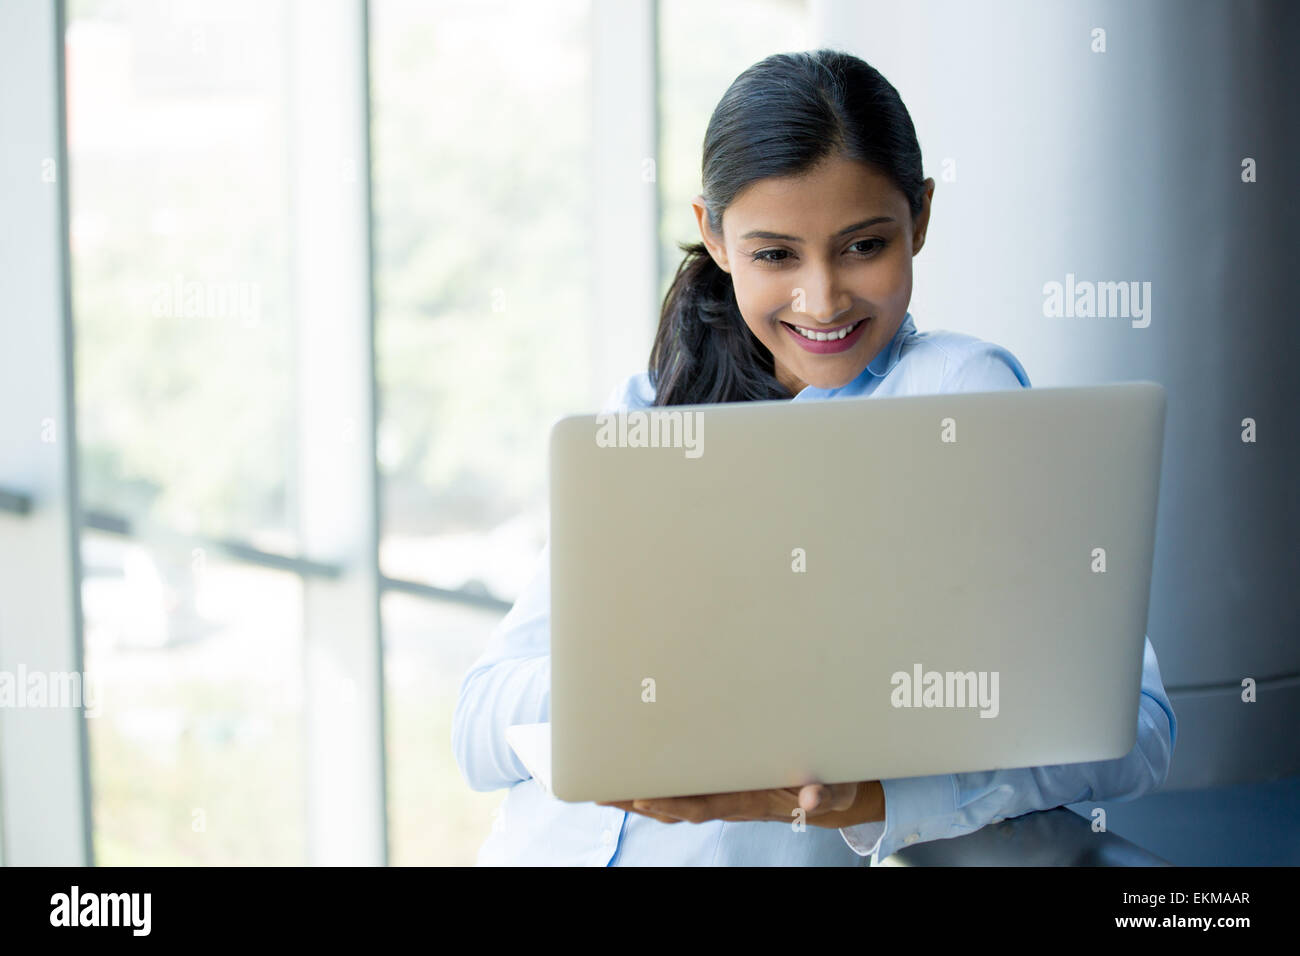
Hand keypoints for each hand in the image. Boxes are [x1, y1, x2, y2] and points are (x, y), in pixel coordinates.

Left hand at [596, 780, 883, 828]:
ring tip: (601, 788)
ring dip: (637, 796)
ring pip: (674, 801)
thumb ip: (826, 792)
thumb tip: (812, 795)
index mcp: (749, 802)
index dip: (672, 803)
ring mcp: (723, 796)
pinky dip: (655, 788)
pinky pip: (683, 791)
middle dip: (638, 800)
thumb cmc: (829, 787)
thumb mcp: (836, 789)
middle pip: (676, 807)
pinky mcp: (722, 787)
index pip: (704, 805)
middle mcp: (729, 802)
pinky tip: (632, 782)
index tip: (642, 798)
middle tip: (600, 792)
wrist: (829, 795)